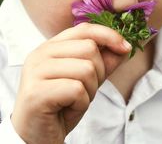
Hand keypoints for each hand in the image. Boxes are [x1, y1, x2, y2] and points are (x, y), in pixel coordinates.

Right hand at [10, 23, 131, 143]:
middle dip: (98, 73)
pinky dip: (81, 103)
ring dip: (89, 91)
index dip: (109, 35)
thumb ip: (103, 62)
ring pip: (86, 69)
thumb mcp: (87, 81)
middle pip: (89, 48)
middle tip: (85, 91)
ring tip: (74, 101)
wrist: (37, 137)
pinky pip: (77, 89)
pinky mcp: (36, 92)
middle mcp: (40, 54)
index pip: (84, 29)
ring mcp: (36, 72)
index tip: (125, 48)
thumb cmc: (61, 106)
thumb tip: (124, 47)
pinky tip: (67, 109)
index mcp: (50, 47)